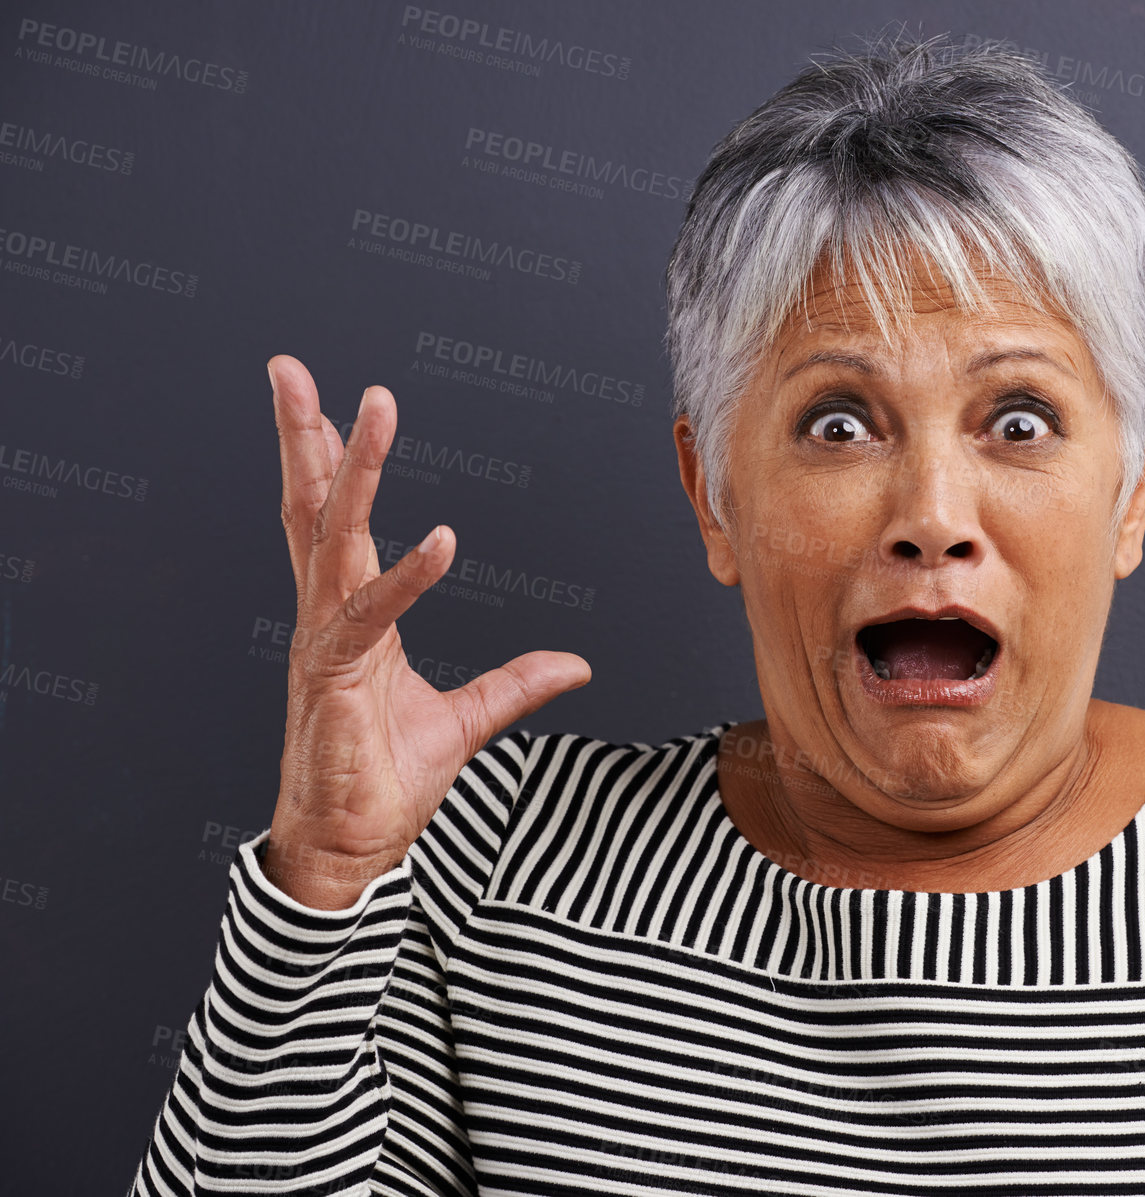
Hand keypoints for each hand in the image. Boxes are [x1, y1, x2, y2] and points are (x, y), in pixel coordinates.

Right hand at [262, 355, 589, 908]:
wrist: (351, 849)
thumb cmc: (386, 782)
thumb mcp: (468, 721)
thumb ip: (516, 683)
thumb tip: (574, 664)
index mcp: (349, 619)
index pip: (331, 522)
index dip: (326, 462)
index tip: (321, 402)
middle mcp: (327, 618)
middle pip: (310, 509)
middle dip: (302, 434)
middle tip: (289, 368)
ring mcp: (324, 644)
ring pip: (331, 538)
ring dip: (351, 468)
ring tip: (368, 405)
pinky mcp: (331, 680)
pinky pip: (369, 616)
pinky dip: (405, 577)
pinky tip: (443, 540)